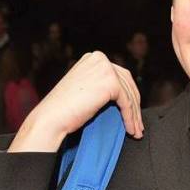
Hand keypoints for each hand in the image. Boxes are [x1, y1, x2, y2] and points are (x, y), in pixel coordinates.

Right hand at [9, 51, 143, 152]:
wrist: (51, 118)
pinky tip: (130, 129)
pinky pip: (127, 102)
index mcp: (93, 58)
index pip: (119, 75)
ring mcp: (105, 68)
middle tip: (138, 123)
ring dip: (134, 115)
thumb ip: (101, 85)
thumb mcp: (85, 89)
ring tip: (136, 130)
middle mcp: (99, 58)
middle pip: (127, 82)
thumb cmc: (64, 109)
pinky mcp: (110, 82)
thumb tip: (124, 96)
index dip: (129, 95)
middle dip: (135, 105)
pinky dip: (130, 118)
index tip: (133, 112)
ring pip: (129, 94)